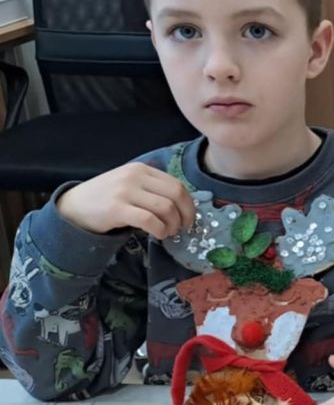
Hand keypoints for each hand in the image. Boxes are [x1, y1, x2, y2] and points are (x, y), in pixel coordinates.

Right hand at [57, 163, 193, 238]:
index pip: (177, 185)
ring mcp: (125, 191)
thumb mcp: (130, 184)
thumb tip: (183, 206)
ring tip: (168, 232)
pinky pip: (149, 220)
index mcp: (142, 169)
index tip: (189, 218)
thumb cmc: (106, 197)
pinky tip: (158, 235)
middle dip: (185, 215)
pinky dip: (160, 230)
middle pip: (175, 195)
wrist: (73, 206)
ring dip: (172, 225)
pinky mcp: (117, 209)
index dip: (188, 204)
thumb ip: (153, 188)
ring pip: (165, 208)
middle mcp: (135, 177)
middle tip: (182, 228)